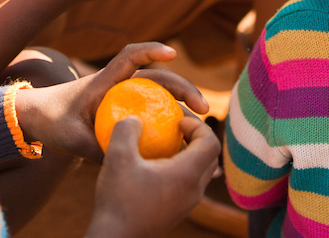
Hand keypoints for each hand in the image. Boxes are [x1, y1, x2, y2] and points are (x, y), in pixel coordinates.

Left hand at [14, 42, 213, 161]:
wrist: (38, 118)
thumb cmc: (52, 122)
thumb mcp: (71, 139)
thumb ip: (96, 149)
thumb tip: (128, 164)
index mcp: (104, 81)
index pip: (130, 56)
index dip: (151, 50)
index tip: (172, 54)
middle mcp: (118, 84)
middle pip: (158, 77)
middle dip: (183, 87)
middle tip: (203, 108)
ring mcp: (123, 96)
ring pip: (160, 94)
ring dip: (182, 104)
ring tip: (201, 124)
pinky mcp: (125, 110)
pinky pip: (153, 111)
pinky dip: (170, 121)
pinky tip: (185, 142)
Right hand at [85, 117, 219, 237]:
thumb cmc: (118, 198)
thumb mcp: (117, 156)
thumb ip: (127, 128)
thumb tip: (136, 118)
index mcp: (187, 175)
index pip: (211, 142)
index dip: (198, 125)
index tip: (176, 120)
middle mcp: (195, 190)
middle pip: (211, 156)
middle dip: (197, 137)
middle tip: (175, 127)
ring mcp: (188, 204)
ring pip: (202, 171)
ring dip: (190, 153)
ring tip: (165, 144)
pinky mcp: (178, 211)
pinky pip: (191, 184)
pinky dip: (182, 168)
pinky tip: (156, 165)